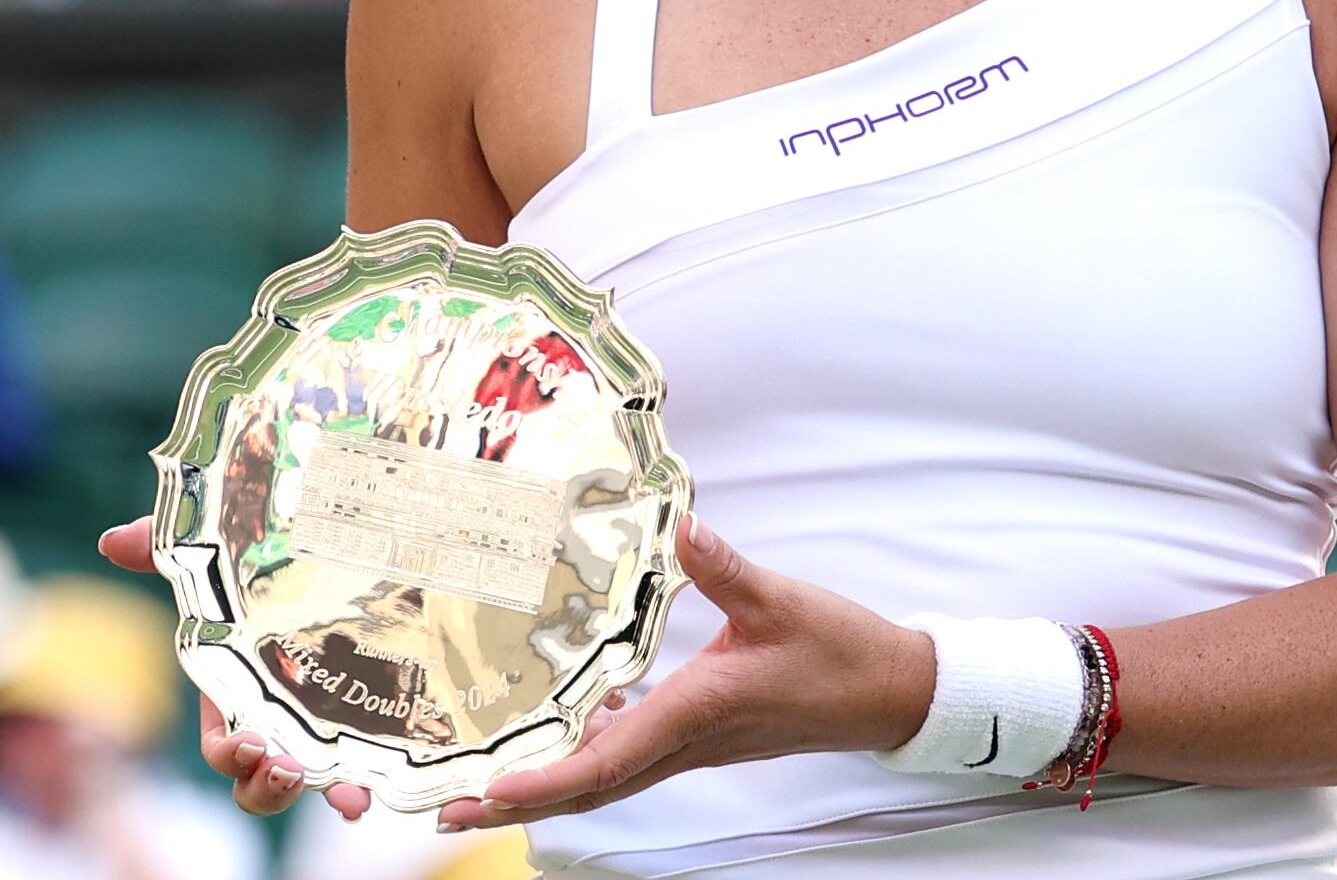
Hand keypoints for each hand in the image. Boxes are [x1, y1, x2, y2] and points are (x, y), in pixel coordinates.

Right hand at [93, 519, 375, 820]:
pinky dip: (365, 784)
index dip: (231, 753)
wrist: (333, 546)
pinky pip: (361, 764)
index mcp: (234, 693)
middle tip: (290, 769)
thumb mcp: (217, 554)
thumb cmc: (260, 563)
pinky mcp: (364, 720)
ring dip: (321, 794)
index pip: (224, 743)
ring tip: (345, 794)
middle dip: (267, 787)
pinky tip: (376, 791)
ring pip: (308, 783)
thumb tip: (113, 540)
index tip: (248, 743)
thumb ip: (165, 547)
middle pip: (258, 778)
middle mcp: (274, 719)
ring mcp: (319, 725)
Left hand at [441, 520, 932, 831]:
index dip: (544, 779)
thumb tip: (682, 527)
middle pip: (589, 788)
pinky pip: (631, 759)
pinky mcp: (702, 736)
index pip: (607, 760)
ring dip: (543, 789)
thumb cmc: (841, 653)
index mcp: (698, 712)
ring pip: (606, 780)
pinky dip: (586, 758)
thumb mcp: (782, 601)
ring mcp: (693, 745)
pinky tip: (566, 728)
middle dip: (516, 804)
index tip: (489, 788)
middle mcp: (687, 741)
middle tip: (449, 808)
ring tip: (482, 784)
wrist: (887, 693)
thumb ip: (726, 566)